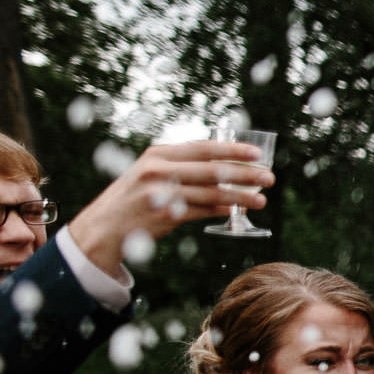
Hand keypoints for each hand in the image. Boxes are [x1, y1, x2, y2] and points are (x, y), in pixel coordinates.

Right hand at [65, 139, 272, 269]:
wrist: (104, 225)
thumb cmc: (134, 196)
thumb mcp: (152, 171)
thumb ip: (182, 166)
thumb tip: (224, 166)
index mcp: (159, 154)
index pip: (203, 148)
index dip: (233, 150)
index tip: (257, 154)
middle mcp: (159, 170)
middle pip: (213, 170)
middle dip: (245, 174)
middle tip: (270, 178)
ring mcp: (161, 193)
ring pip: (211, 193)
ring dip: (240, 197)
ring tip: (261, 200)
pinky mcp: (164, 215)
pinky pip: (201, 212)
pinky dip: (221, 211)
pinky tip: (236, 212)